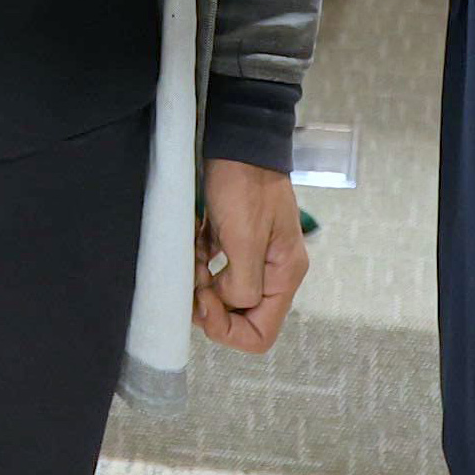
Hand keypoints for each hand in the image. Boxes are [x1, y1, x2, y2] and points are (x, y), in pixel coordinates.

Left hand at [197, 159, 309, 353]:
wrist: (240, 140)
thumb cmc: (244, 185)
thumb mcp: (244, 238)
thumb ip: (242, 283)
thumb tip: (228, 301)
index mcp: (284, 276)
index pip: (261, 334)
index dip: (227, 329)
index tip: (204, 300)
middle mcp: (274, 272)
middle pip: (242, 316)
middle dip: (211, 306)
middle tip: (191, 280)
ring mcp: (256, 257)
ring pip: (225, 294)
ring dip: (202, 285)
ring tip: (190, 260)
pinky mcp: (237, 241)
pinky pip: (217, 271)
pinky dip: (201, 266)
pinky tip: (193, 248)